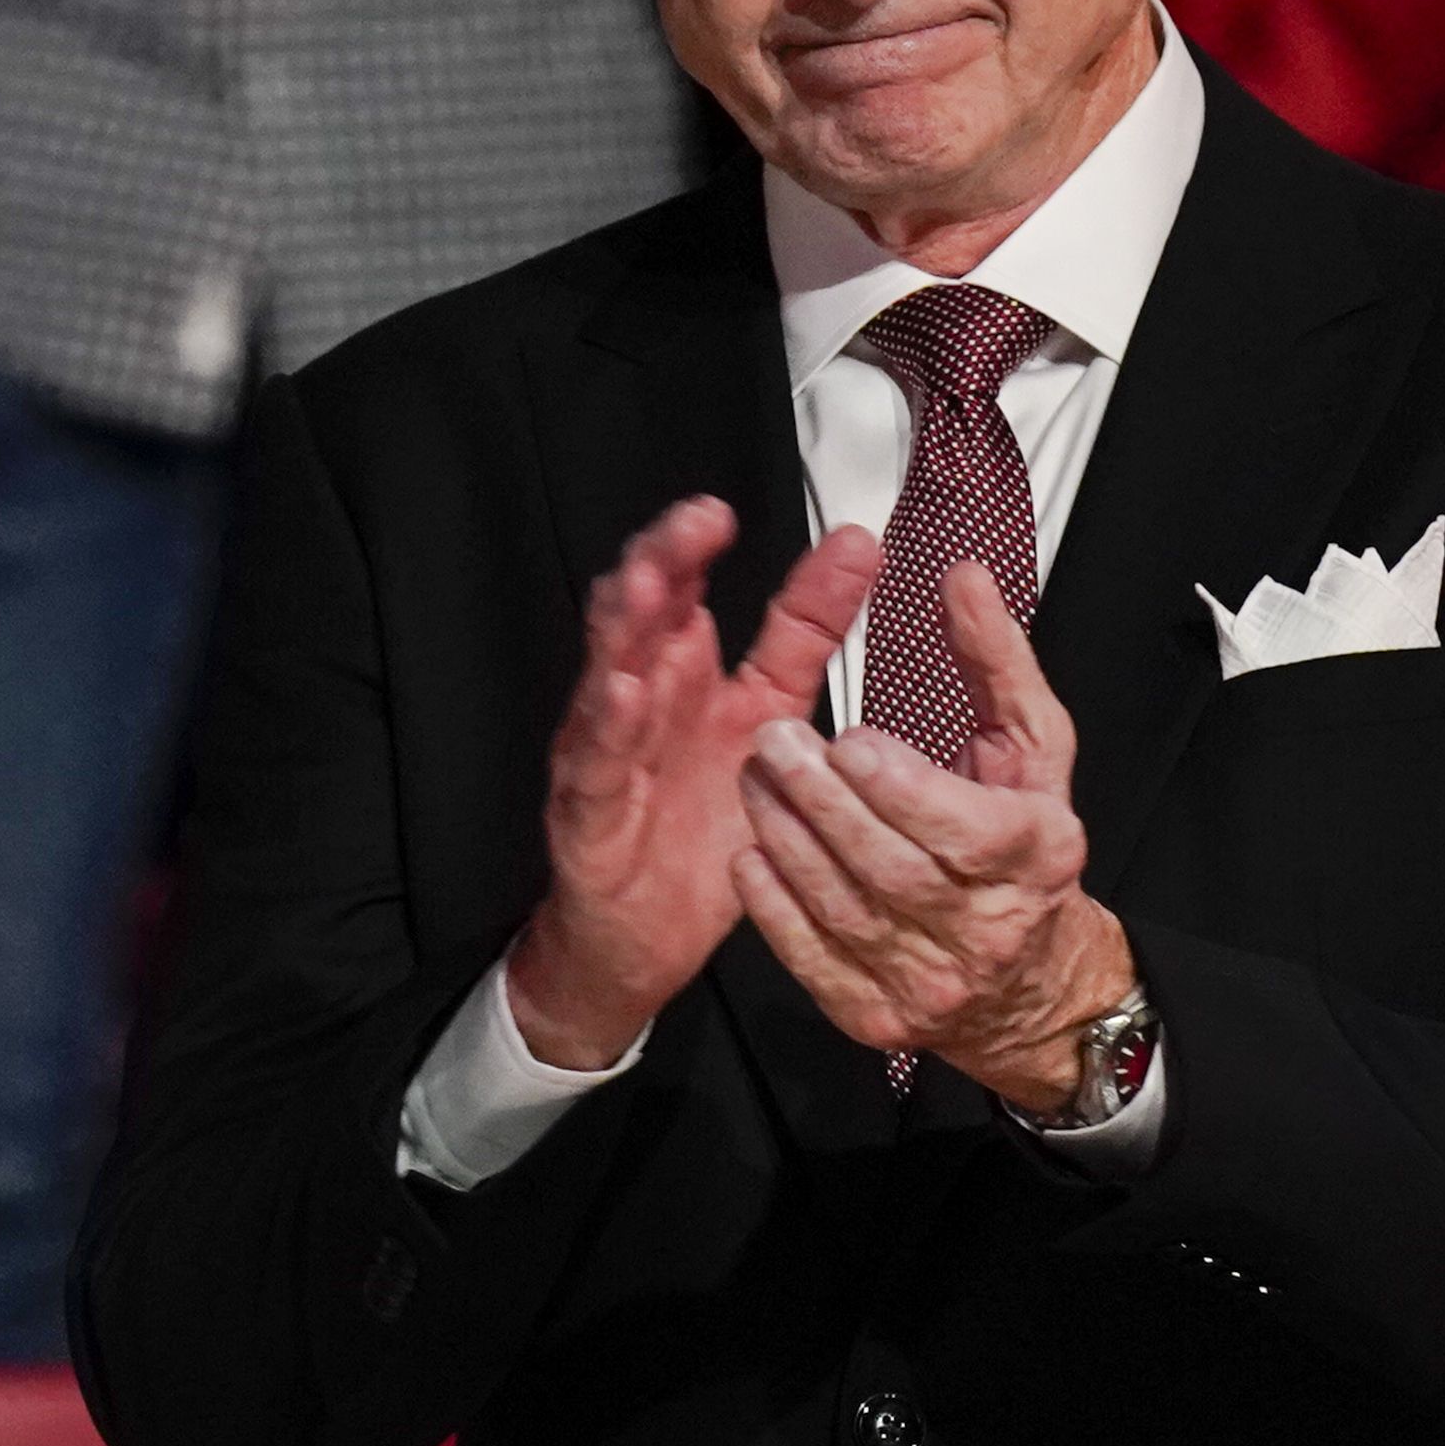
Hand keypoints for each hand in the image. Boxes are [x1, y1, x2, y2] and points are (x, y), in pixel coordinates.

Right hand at [507, 499, 881, 1072]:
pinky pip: (597, 762)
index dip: (699, 545)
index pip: (687, 590)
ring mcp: (609, 750)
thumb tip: (855, 549)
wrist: (644, 936)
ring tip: (652, 582)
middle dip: (663, 560)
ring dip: (626, 623)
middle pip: (642, 612)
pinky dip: (608, 724)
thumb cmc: (698, 826)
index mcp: (687, 674)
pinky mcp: (589, 810)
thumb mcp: (769, 719)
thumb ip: (803, 636)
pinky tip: (624, 692)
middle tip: (696, 523)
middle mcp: (643, 699)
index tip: (726, 509)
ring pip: (609, 671)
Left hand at [732, 563, 1137, 1115]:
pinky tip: (753, 854)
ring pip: (844, 910)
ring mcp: (930, 981)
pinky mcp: (875, 1013)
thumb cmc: (1025, 843)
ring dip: (789, 839)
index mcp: (1037, 857)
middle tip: (776, 741)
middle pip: (893, 869)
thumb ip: (997, 661)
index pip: (965, 831)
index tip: (851, 740)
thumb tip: (965, 580)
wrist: (1026, 980)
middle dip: (825, 802)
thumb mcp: (1034, 745)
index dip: (900, 787)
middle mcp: (987, 929)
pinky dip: (775, 907)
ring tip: (757, 779)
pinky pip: (812, 958)